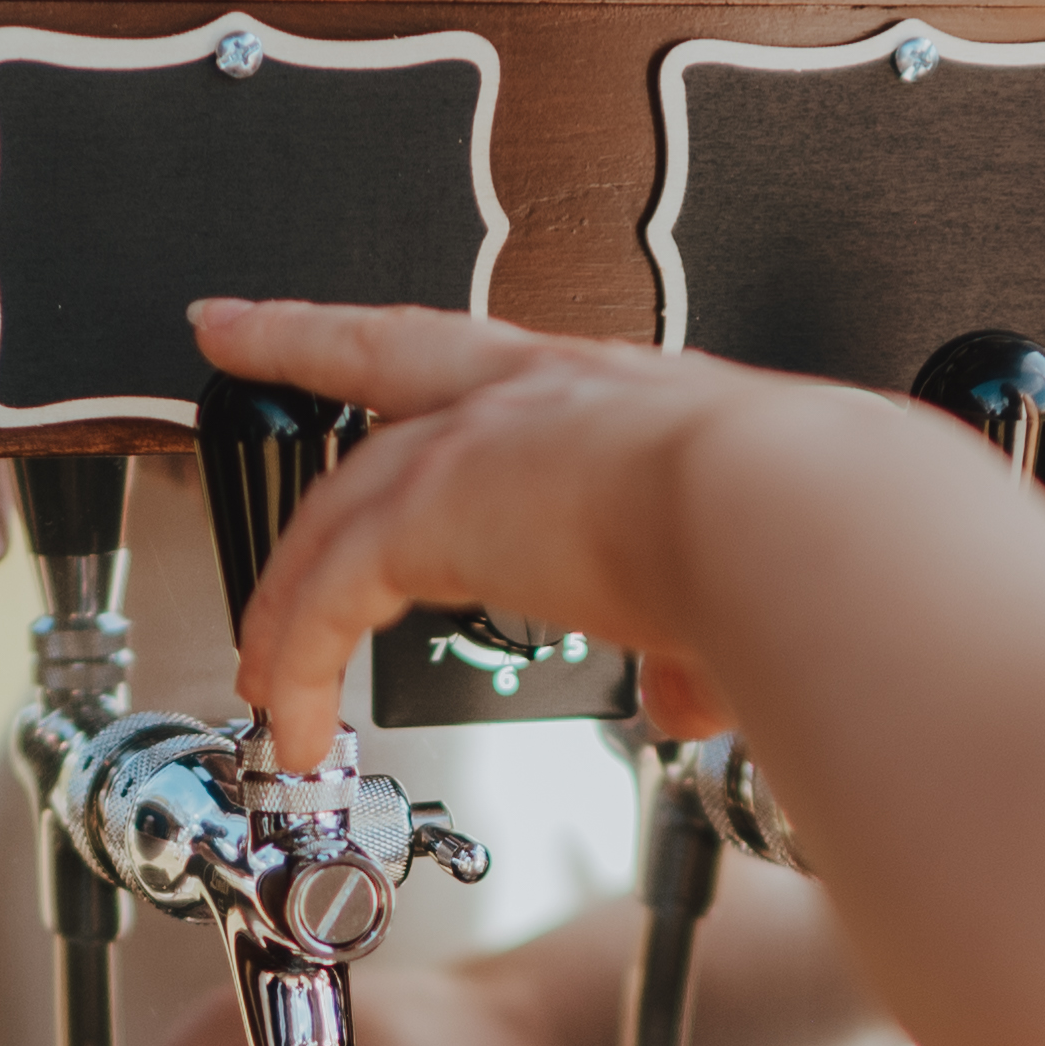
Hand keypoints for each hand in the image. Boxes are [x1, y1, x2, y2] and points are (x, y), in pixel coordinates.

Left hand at [185, 298, 1011, 776]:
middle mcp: (543, 397)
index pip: (501, 361)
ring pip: (340, 505)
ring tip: (262, 671)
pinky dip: (299, 661)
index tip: (383, 322)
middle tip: (234, 332)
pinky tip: (293, 723)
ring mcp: (482, 442)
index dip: (438, 344)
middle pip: (382, 359)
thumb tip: (690, 694)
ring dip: (290, 593)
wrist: (799, 516)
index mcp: (620, 400)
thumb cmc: (810, 532)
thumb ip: (692, 644)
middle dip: (302, 342)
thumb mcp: (741, 586)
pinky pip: (326, 592)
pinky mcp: (433, 507)